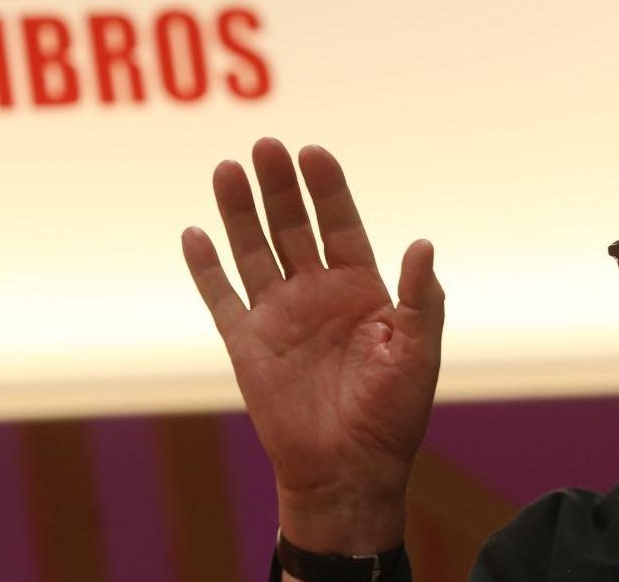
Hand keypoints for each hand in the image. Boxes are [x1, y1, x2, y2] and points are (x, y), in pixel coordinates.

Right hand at [181, 138, 444, 553]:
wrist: (351, 471)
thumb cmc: (394, 415)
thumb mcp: (418, 352)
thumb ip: (422, 298)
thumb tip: (424, 243)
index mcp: (361, 288)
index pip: (340, 224)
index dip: (327, 189)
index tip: (313, 153)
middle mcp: (317, 293)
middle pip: (292, 226)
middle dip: (280, 187)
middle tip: (266, 146)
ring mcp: (279, 316)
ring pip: (253, 250)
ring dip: (239, 212)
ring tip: (227, 168)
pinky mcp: (247, 345)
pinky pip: (221, 299)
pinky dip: (206, 269)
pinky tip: (194, 233)